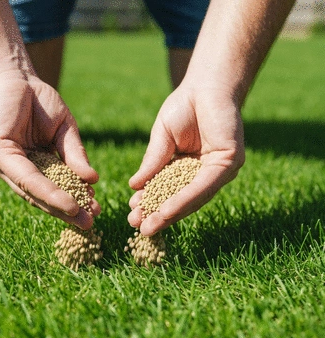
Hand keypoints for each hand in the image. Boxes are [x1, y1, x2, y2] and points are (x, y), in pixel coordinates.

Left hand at [0, 72, 99, 228]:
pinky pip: (25, 176)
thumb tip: (93, 180)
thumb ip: (75, 156)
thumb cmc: (40, 102)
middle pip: (42, 196)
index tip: (93, 212)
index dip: (72, 201)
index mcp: (32, 166)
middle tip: (89, 224)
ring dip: (58, 205)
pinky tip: (65, 202)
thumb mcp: (65, 131)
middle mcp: (15, 170)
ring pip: (34, 191)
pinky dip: (46, 190)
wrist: (16, 75)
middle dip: (66, 211)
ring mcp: (2, 164)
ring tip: (80, 216)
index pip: (52, 189)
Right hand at [128, 84, 244, 235]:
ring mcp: (220, 171)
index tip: (134, 216)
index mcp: (190, 170)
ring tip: (149, 225)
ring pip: (193, 199)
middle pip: (182, 200)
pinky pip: (204, 186)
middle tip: (139, 228)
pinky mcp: (230, 163)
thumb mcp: (161, 141)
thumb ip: (152, 164)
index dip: (152, 204)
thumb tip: (134, 186)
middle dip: (159, 214)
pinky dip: (184, 199)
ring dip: (170, 213)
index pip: (170, 193)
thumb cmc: (183, 108)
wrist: (204, 83)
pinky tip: (166, 210)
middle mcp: (207, 174)